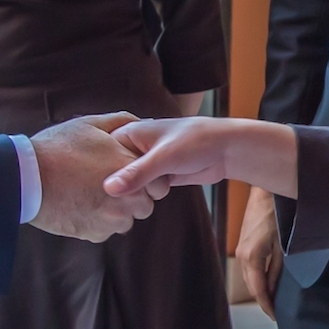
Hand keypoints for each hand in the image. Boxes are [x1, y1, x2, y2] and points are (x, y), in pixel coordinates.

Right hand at [29, 113, 153, 242]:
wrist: (27, 179)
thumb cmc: (57, 148)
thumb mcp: (90, 124)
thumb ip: (122, 122)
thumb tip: (142, 123)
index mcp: (130, 168)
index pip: (159, 183)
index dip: (146, 178)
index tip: (129, 173)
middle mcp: (128, 197)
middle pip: (145, 204)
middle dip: (133, 196)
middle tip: (107, 183)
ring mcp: (112, 219)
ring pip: (126, 219)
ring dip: (115, 210)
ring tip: (91, 193)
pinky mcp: (96, 234)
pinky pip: (106, 230)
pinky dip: (97, 221)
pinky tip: (80, 204)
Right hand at [105, 117, 299, 199]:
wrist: (226, 149)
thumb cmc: (195, 141)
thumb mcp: (163, 157)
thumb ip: (136, 174)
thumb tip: (109, 189)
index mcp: (128, 133)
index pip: (102, 155)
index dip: (102, 172)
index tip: (107, 185)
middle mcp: (133, 148)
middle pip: (114, 173)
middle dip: (126, 185)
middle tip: (142, 185)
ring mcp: (145, 163)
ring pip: (130, 185)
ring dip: (141, 191)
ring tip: (159, 183)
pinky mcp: (157, 177)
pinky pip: (144, 191)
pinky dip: (150, 195)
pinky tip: (159, 192)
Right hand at [236, 188, 283, 319]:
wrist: (266, 192)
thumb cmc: (278, 216)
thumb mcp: (283, 247)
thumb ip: (277, 270)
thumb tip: (273, 290)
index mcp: (253, 257)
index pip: (258, 290)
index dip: (267, 306)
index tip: (276, 317)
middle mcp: (242, 255)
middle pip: (251, 286)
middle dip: (263, 300)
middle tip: (276, 312)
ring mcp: (240, 249)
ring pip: (248, 278)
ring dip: (258, 289)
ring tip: (272, 300)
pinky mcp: (242, 243)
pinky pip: (247, 268)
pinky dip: (255, 278)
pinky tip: (265, 282)